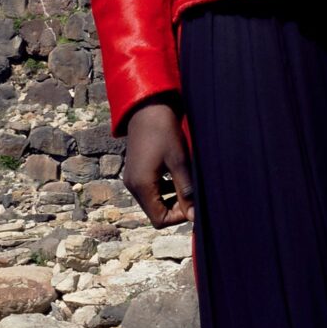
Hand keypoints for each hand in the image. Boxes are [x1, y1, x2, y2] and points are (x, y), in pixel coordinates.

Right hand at [122, 99, 193, 226]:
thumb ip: (186, 191)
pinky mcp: (135, 172)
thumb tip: (194, 216)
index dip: (179, 216)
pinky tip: (176, 175)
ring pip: (153, 202)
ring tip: (186, 182)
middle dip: (176, 208)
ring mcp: (132, 179)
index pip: (159, 220)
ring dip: (171, 198)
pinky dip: (164, 189)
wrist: (147, 108)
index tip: (193, 201)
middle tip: (192, 192)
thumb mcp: (179, 162)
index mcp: (141, 186)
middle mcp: (132, 186)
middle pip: (155, 213)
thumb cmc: (164, 131)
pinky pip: (150, 191)